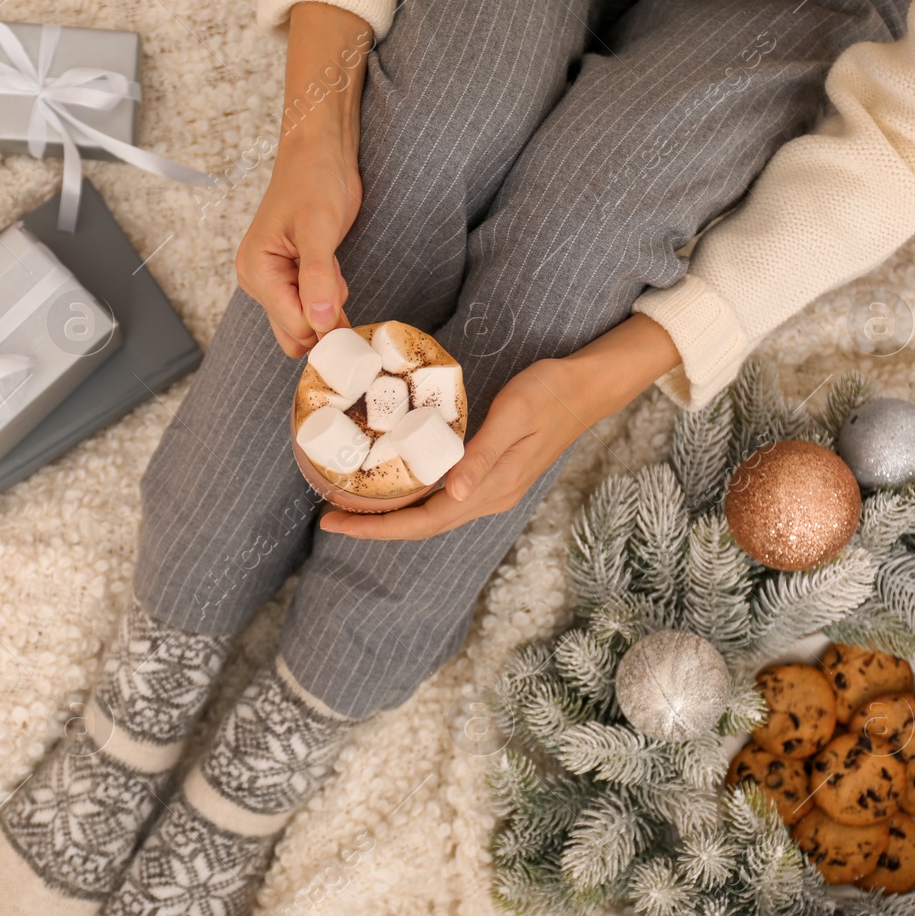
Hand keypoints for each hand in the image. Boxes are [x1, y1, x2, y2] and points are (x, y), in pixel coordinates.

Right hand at [236, 144, 359, 356]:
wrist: (320, 153)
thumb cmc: (312, 180)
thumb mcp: (318, 228)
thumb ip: (318, 279)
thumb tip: (322, 323)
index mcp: (256, 271)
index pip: (293, 325)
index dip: (323, 320)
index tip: (340, 292)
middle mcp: (261, 282)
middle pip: (295, 333)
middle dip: (324, 318)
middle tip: (336, 281)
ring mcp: (278, 281)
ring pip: (306, 324)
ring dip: (329, 307)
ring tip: (333, 268)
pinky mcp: (295, 277)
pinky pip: (313, 307)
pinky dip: (330, 298)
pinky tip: (334, 270)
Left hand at [319, 314, 685, 539]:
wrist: (586, 387)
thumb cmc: (549, 392)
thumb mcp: (515, 415)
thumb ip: (484, 454)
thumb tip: (453, 493)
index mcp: (490, 489)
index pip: (423, 522)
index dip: (377, 528)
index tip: (334, 522)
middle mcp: (487, 498)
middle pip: (422, 526)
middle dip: (374, 526)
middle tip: (328, 515)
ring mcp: (490, 490)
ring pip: (431, 514)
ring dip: (392, 515)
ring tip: (350, 503)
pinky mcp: (490, 476)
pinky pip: (442, 497)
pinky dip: (412, 496)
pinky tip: (393, 483)